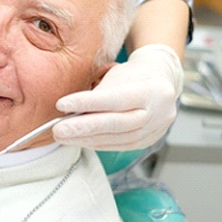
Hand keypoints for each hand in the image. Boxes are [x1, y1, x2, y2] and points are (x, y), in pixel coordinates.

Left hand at [53, 45, 183, 150]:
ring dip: (86, 139)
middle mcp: (156, 112)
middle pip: (116, 123)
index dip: (87, 103)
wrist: (162, 82)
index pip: (115, 98)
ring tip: (63, 136)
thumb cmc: (134, 76)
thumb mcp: (118, 76)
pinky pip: (118, 145)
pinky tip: (80, 140)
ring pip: (116, 138)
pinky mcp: (147, 141)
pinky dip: (96, 143)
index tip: (62, 104)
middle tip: (59, 129)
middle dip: (84, 128)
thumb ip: (98, 93)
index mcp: (150, 89)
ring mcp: (154, 130)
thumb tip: (68, 110)